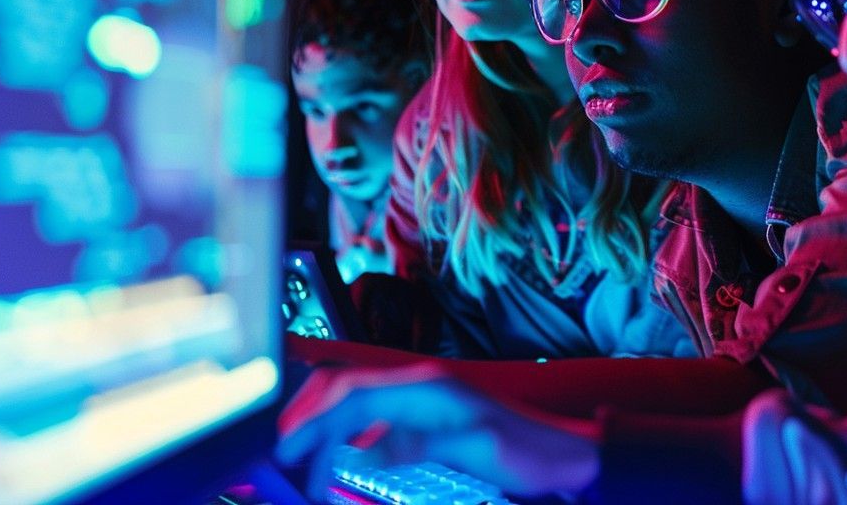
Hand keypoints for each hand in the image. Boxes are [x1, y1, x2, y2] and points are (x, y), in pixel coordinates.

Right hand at [275, 362, 600, 500]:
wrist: (565, 455)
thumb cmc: (529, 452)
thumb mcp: (475, 449)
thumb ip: (416, 445)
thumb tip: (360, 452)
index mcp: (427, 387)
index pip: (352, 394)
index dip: (312, 420)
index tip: (285, 449)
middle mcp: (420, 386)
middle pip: (345, 391)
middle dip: (306, 418)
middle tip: (281, 457)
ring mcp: (422, 401)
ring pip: (354, 404)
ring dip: (323, 427)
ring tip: (300, 461)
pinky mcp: (427, 419)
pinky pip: (372, 420)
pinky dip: (345, 436)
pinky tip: (337, 458)